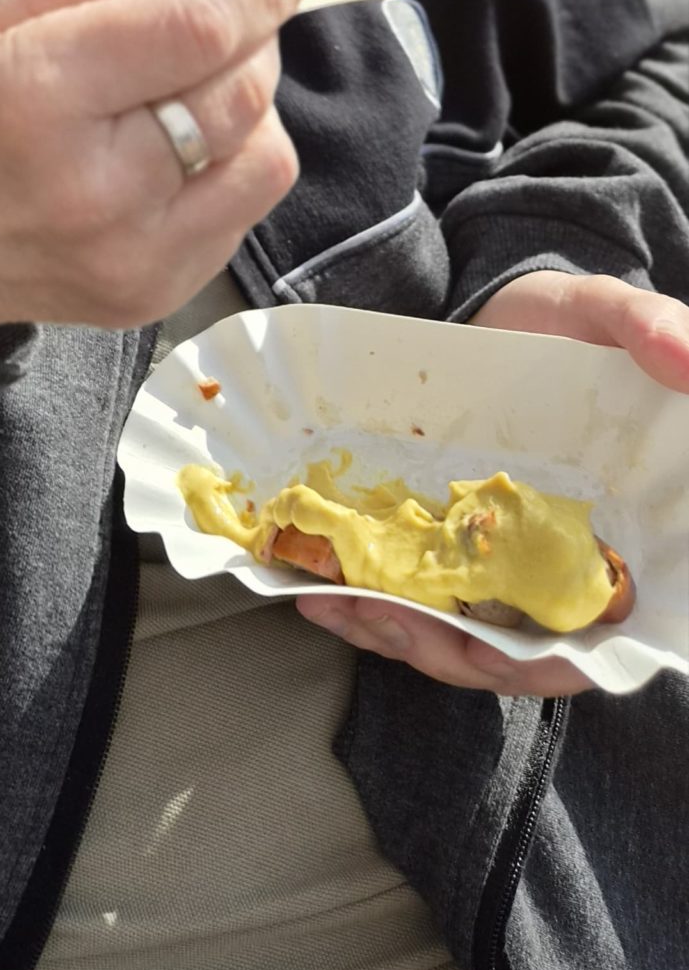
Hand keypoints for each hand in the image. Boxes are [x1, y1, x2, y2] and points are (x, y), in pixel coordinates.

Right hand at [0, 0, 312, 332]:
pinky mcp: (150, 297)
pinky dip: (228, 165)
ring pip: (266, 156)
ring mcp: (128, 255)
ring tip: (187, 92)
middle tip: (219, 22)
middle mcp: (93, 184)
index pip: (199, 29)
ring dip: (248, 107)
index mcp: (37, 90)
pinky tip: (168, 153)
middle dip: (253, 38)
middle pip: (243, 89)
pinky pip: (243, 212)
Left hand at [296, 270, 688, 693]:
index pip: (601, 634)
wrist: (508, 308)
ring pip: (454, 636)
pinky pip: (414, 596)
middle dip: (448, 651)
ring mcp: (498, 562)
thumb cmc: (568, 319)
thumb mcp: (604, 312)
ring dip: (396, 633)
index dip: (552, 661)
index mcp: (616, 539)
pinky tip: (319, 587)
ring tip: (335, 602)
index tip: (488, 649)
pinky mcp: (446, 545)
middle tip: (387, 620)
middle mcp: (557, 566)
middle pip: (515, 652)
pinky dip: (370, 603)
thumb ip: (651, 327)